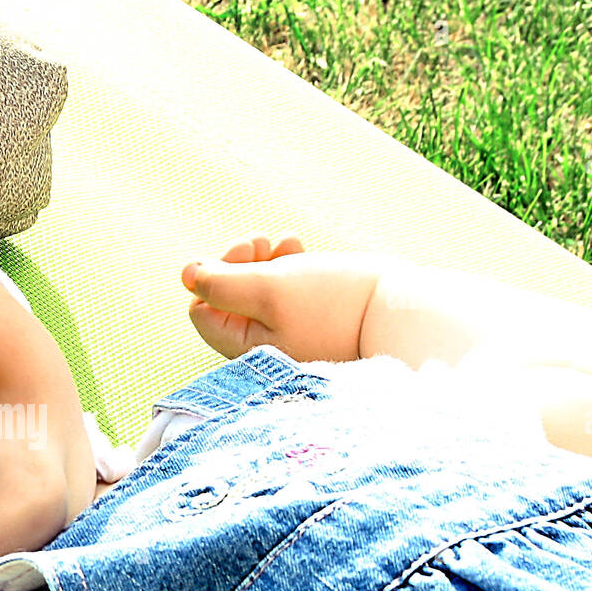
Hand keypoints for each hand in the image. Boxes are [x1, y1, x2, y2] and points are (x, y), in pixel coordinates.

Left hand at [182, 233, 381, 363]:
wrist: (406, 312)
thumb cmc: (336, 302)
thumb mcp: (270, 288)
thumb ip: (223, 283)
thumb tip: (185, 275)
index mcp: (246, 349)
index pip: (203, 309)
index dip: (216, 274)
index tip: (246, 252)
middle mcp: (266, 348)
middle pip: (229, 298)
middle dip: (241, 262)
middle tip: (263, 241)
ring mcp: (291, 335)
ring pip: (259, 289)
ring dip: (265, 259)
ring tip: (286, 243)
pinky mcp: (316, 320)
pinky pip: (287, 290)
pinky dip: (288, 266)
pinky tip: (300, 249)